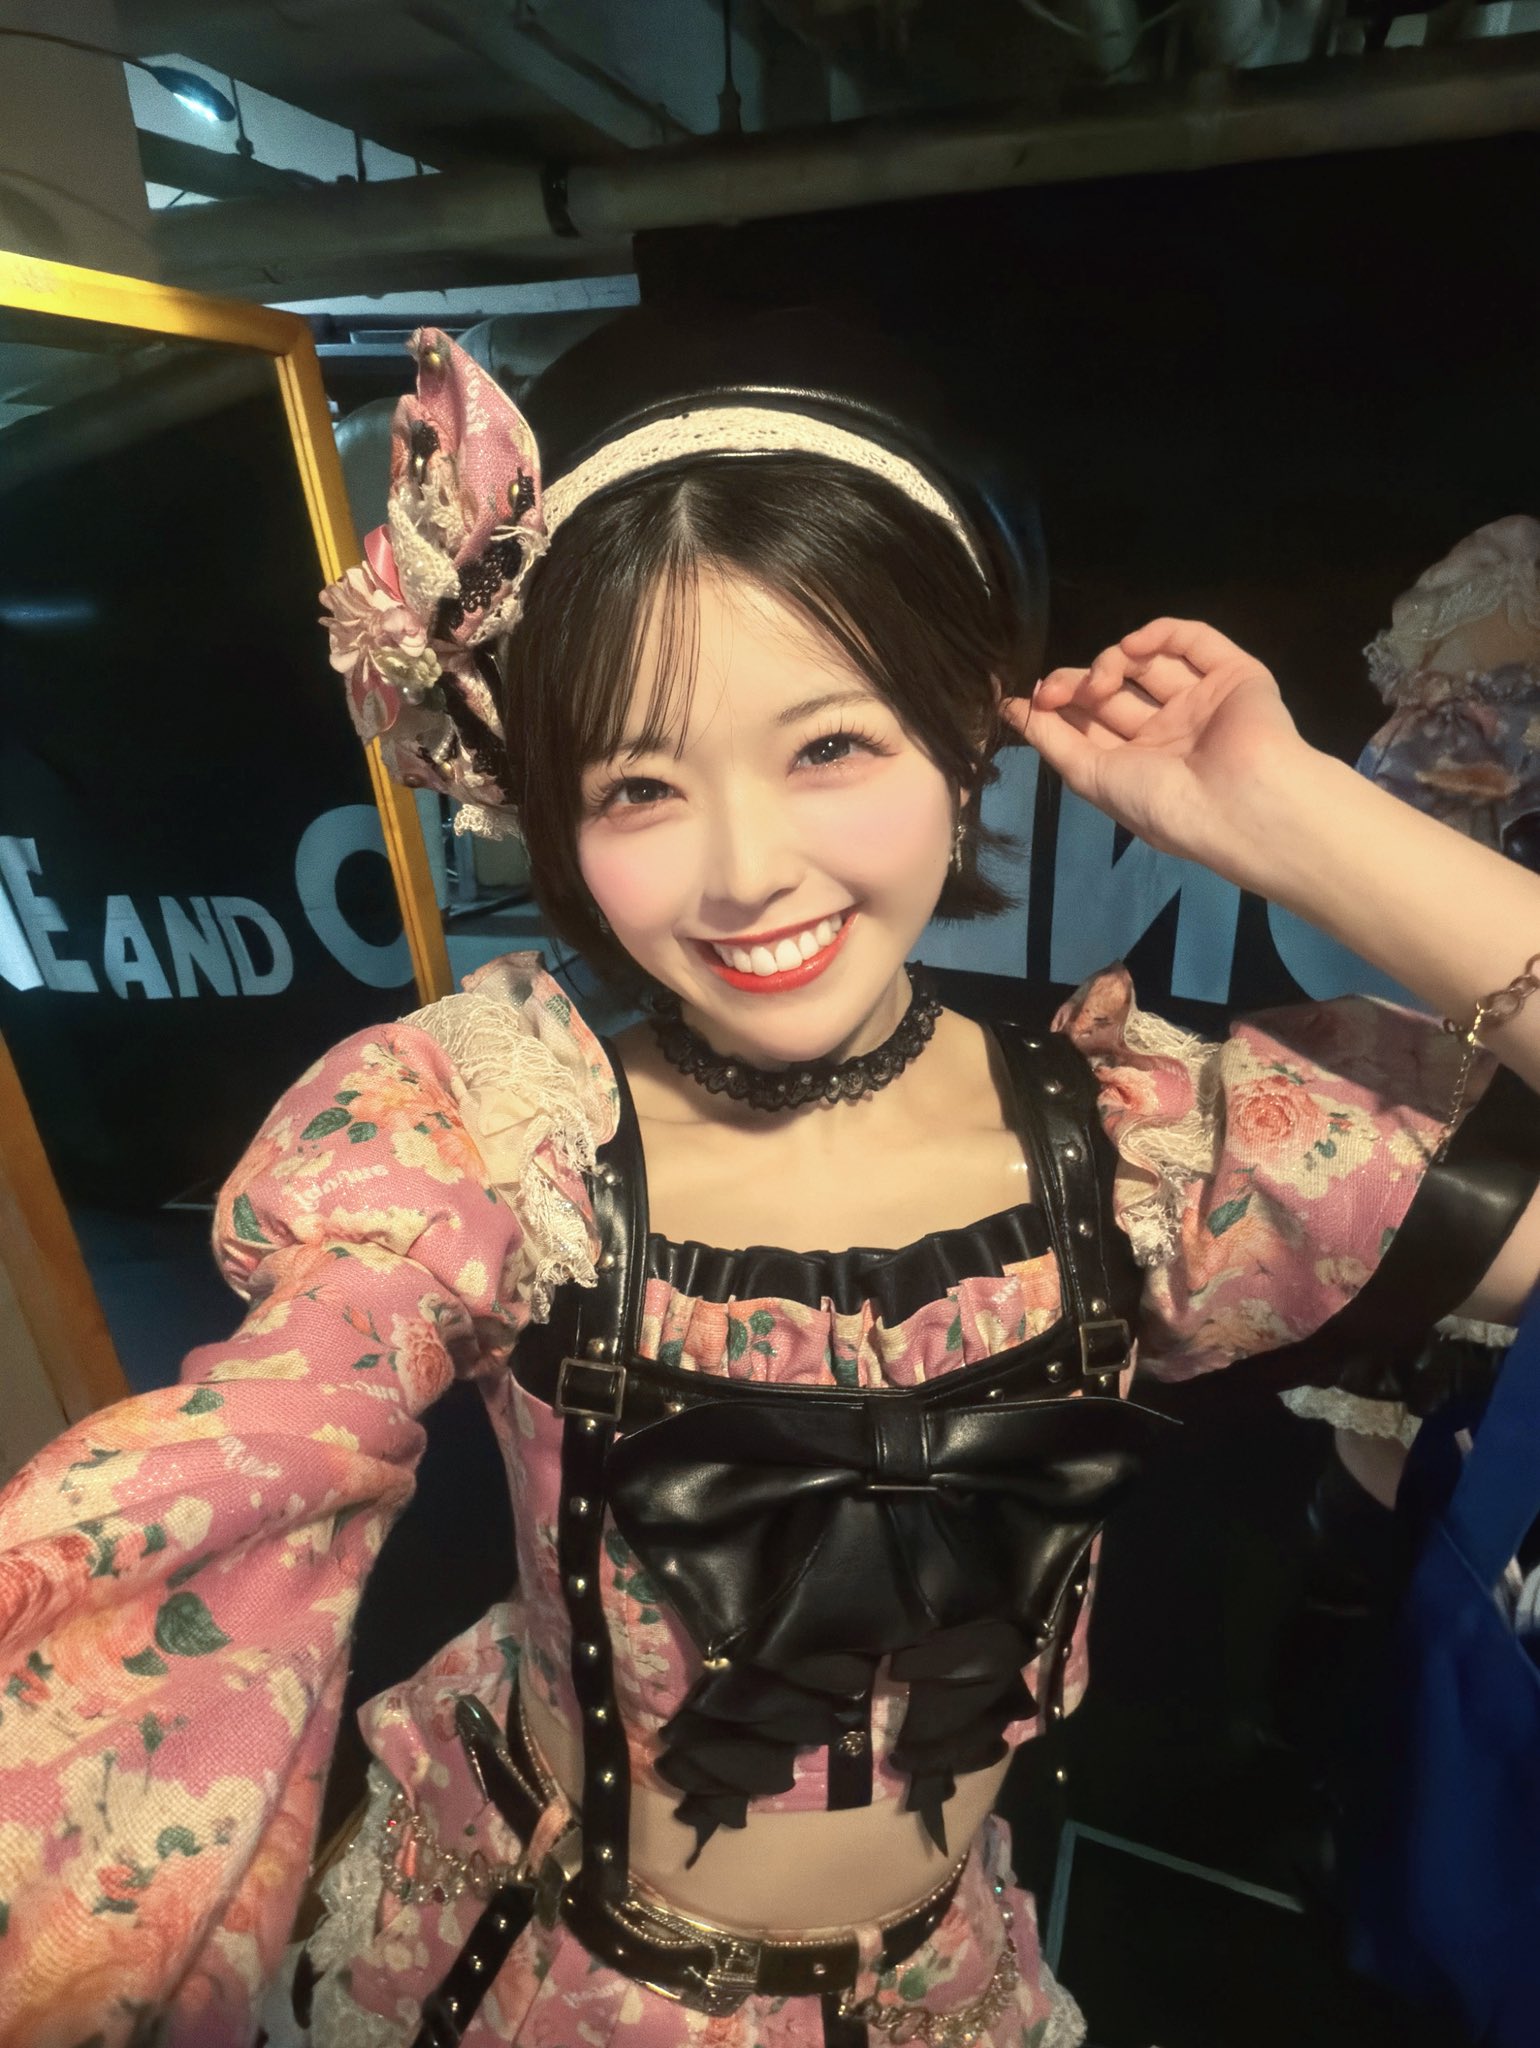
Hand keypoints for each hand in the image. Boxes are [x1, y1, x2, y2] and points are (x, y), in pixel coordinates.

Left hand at [1000, 618, 1309, 875]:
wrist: (1239, 804)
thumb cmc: (1162, 803)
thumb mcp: (1092, 778)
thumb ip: (1052, 740)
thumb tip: (1010, 710)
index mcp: (1142, 763)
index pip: (1092, 721)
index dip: (1059, 705)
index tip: (1030, 697)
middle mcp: (1172, 730)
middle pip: (1115, 689)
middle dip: (1080, 683)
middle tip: (1059, 690)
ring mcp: (1203, 700)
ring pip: (1148, 662)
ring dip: (1112, 662)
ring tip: (1100, 681)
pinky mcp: (1234, 673)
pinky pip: (1193, 640)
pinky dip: (1159, 634)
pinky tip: (1132, 647)